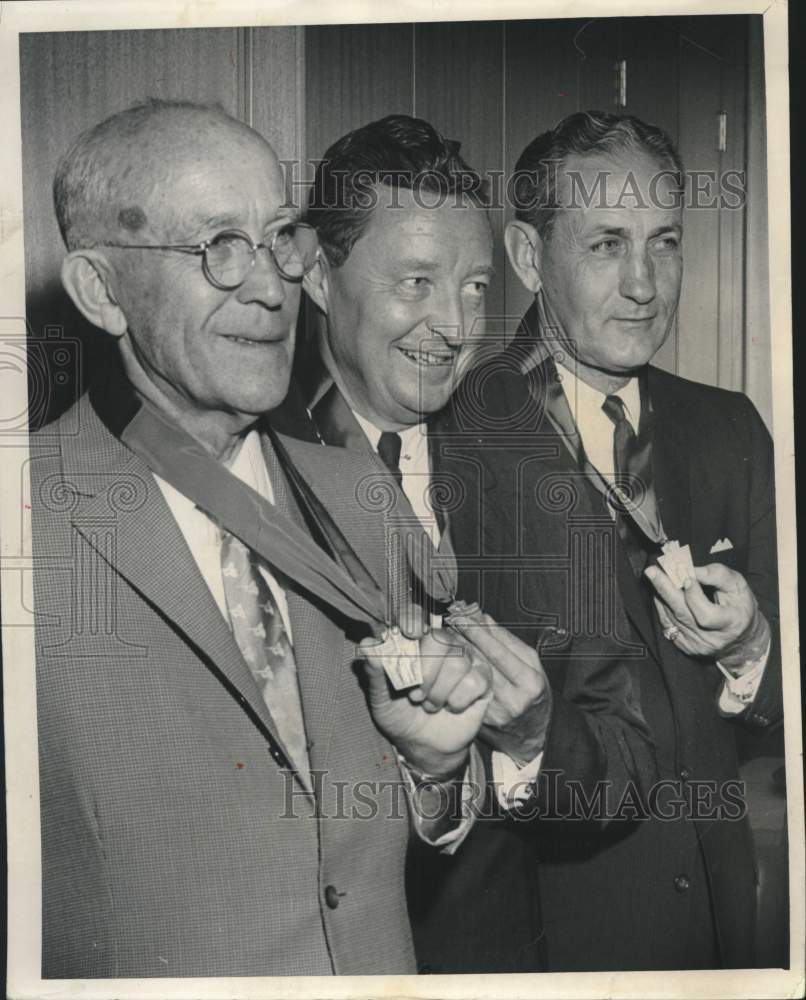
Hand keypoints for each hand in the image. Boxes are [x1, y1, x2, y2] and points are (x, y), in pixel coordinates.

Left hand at [360, 626, 491, 778]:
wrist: (421, 744)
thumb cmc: (399, 714)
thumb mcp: (380, 697)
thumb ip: (374, 671)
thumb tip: (368, 643)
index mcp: (414, 642)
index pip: (415, 615)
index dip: (413, 620)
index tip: (410, 634)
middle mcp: (441, 644)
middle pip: (440, 639)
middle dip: (424, 673)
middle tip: (415, 694)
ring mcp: (465, 660)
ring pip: (457, 663)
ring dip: (439, 693)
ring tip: (430, 704)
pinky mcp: (482, 679)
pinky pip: (475, 681)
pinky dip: (458, 700)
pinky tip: (451, 707)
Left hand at [448, 612, 551, 764]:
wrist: (534, 733)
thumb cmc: (533, 691)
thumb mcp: (531, 664)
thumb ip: (507, 641)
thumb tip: (483, 618)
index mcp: (529, 681)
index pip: (499, 652)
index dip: (478, 632)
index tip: (463, 615)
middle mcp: (513, 698)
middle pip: (481, 663)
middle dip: (464, 640)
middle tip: (449, 620)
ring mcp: (496, 712)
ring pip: (469, 676)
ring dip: (457, 655)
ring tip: (447, 636)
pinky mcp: (483, 721)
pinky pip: (465, 691)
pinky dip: (456, 674)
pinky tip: (449, 660)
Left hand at [645, 562, 769, 666]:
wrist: (742, 639)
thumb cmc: (740, 606)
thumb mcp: (738, 587)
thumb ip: (718, 575)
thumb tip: (693, 570)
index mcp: (730, 624)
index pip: (706, 616)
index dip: (694, 597)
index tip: (686, 577)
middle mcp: (712, 638)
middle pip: (683, 615)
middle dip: (665, 590)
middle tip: (652, 571)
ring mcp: (697, 645)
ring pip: (672, 618)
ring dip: (661, 595)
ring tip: (655, 577)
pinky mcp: (686, 647)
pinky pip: (667, 625)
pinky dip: (662, 608)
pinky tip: (660, 594)